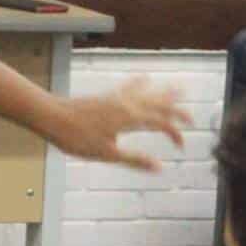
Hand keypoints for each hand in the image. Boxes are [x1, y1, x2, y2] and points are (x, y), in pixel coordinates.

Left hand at [41, 80, 188, 172]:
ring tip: (179, 89)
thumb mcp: (108, 154)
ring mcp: (118, 98)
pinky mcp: (107, 96)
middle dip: (177, 110)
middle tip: (192, 118)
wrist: (53, 117)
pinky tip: (145, 79)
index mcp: (130, 119)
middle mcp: (128, 105)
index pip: (161, 124)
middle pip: (160, 105)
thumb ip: (135, 159)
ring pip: (148, 93)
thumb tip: (159, 167)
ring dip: (165, 94)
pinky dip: (141, 84)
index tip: (181, 146)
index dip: (175, 134)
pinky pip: (130, 87)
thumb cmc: (77, 138)